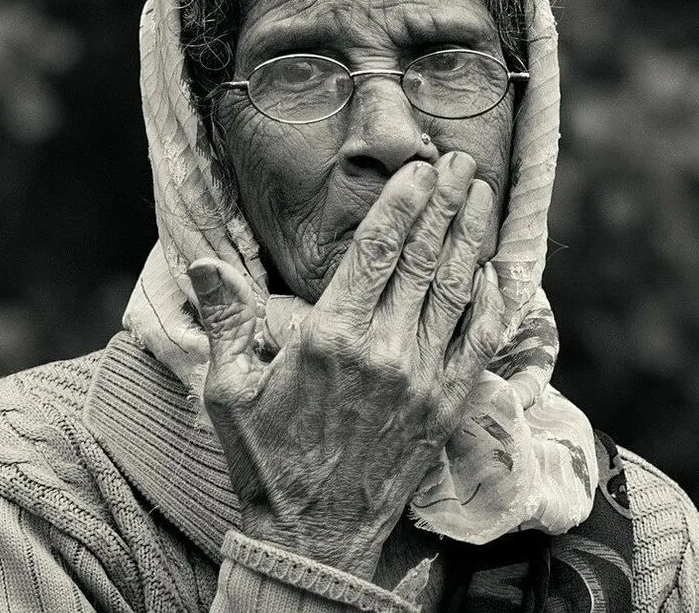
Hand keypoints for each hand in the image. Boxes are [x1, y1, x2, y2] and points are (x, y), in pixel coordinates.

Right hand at [188, 152, 505, 578]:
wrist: (313, 536)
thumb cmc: (266, 459)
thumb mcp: (229, 388)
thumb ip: (226, 318)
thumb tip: (203, 261)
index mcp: (331, 338)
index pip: (377, 251)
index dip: (402, 203)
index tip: (418, 169)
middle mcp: (385, 352)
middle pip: (425, 259)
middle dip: (445, 204)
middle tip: (461, 162)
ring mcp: (423, 380)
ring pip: (457, 291)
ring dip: (472, 238)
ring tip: (482, 196)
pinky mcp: (446, 407)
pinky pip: (479, 342)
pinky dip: (491, 302)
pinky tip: (495, 272)